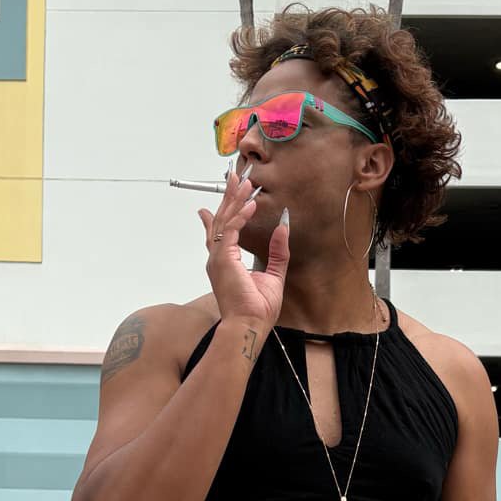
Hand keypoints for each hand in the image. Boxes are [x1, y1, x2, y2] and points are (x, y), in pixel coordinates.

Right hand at [197, 163, 289, 332]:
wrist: (250, 324)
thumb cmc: (256, 308)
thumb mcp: (273, 274)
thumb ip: (277, 251)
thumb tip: (283, 229)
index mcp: (225, 262)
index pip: (219, 232)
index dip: (220, 212)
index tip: (221, 197)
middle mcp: (217, 257)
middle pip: (221, 219)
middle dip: (229, 196)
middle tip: (236, 177)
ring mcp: (218, 257)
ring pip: (224, 220)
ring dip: (235, 199)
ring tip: (246, 182)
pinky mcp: (223, 258)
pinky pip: (231, 229)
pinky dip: (241, 215)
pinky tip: (251, 204)